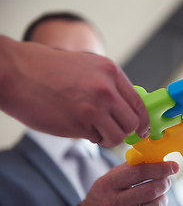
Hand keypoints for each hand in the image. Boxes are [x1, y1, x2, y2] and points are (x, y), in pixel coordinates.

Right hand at [0, 36, 149, 146]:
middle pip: (133, 122)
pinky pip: (97, 139)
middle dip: (125, 131)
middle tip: (114, 131)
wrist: (17, 72)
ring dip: (109, 137)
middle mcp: (107, 89)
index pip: (139, 103)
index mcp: (111, 72)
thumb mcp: (89, 66)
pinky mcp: (78, 123)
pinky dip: (93, 138)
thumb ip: (110, 85)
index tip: (142, 129)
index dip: (143, 120)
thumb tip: (126, 106)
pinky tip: (81, 128)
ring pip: (118, 135)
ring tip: (95, 130)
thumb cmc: (49, 70)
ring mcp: (93, 107)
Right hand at [75, 161, 178, 205]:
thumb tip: (156, 158)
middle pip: (150, 191)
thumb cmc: (103, 195)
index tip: (173, 166)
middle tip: (166, 180)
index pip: (139, 172)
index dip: (160, 168)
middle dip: (165, 183)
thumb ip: (130, 167)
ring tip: (160, 195)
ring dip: (164, 199)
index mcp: (108, 185)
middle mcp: (113, 204)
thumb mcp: (109, 178)